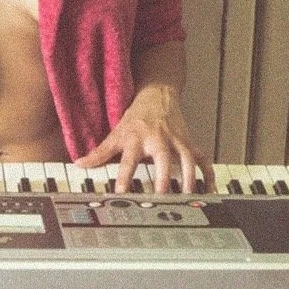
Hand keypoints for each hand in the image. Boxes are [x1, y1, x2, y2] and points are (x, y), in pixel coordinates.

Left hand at [73, 85, 209, 193]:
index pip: (128, 159)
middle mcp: (157, 139)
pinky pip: (201, 158)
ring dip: (188, 175)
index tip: (121, 192)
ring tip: (189, 194)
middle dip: (163, 175)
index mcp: (137, 139)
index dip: (124, 176)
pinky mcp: (189, 142)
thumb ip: (100, 153)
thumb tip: (80, 164)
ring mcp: (176, 140)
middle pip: (161, 156)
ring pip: (186, 157)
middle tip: (163, 194)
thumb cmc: (136, 117)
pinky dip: (207, 173)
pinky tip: (209, 189)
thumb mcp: (116, 133)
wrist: (158, 94)